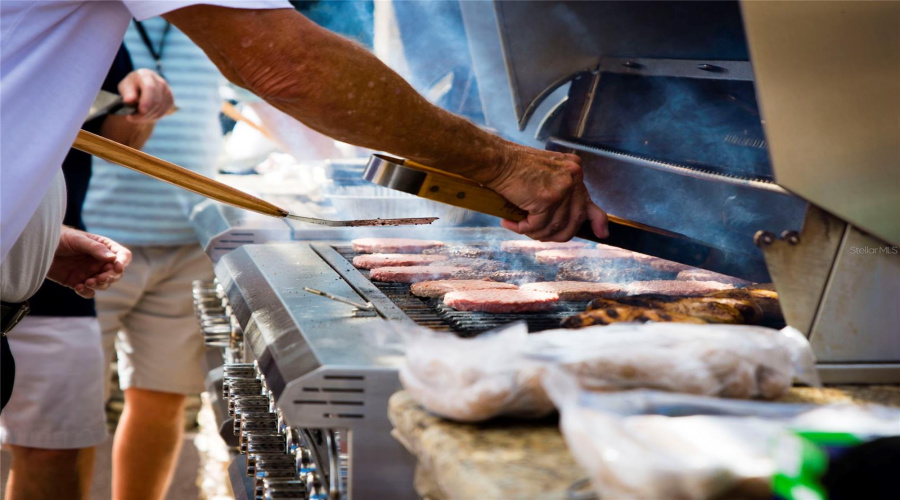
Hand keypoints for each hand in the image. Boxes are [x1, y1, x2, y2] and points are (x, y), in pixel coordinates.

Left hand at [46, 226, 131, 297]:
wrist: (37, 247)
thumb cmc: (59, 237)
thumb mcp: (77, 240)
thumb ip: (95, 248)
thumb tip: (112, 258)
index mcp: (103, 248)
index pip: (122, 255)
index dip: (123, 262)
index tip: (117, 268)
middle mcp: (99, 261)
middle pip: (115, 273)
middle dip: (110, 277)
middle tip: (99, 278)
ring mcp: (89, 273)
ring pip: (104, 284)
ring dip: (99, 285)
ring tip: (86, 282)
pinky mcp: (78, 282)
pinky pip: (89, 292)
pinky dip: (86, 292)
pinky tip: (78, 287)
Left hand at [118, 69, 173, 122]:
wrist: (142, 84)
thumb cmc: (132, 86)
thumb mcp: (125, 87)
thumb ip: (127, 93)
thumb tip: (129, 100)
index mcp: (146, 75)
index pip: (150, 88)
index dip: (147, 101)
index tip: (141, 111)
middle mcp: (160, 82)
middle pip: (156, 101)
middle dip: (144, 113)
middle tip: (132, 118)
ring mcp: (167, 91)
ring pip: (159, 110)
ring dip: (147, 117)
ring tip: (137, 117)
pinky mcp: (170, 100)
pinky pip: (162, 113)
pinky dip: (152, 117)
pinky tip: (145, 116)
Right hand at [488, 146, 608, 241]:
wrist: (496, 159)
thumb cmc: (513, 166)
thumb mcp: (545, 174)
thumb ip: (559, 191)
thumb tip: (565, 216)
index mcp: (574, 170)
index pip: (589, 201)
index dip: (598, 221)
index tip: (602, 234)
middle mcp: (573, 177)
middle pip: (574, 220)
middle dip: (557, 234)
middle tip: (537, 235)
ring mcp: (562, 188)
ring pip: (554, 226)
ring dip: (535, 232)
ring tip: (518, 226)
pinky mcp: (547, 198)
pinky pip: (537, 225)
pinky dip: (522, 229)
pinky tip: (510, 222)